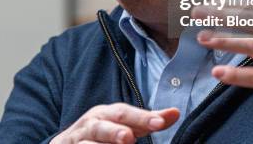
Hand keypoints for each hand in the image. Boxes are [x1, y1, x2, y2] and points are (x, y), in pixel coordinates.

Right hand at [51, 103, 178, 143]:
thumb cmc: (100, 136)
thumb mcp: (122, 126)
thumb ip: (145, 122)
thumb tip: (175, 112)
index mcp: (106, 114)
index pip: (126, 113)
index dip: (143, 117)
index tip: (161, 122)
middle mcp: (91, 123)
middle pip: (104, 125)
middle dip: (115, 131)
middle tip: (128, 138)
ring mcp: (77, 139)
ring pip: (88, 142)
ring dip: (102, 143)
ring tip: (121, 143)